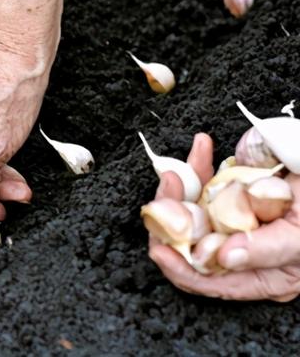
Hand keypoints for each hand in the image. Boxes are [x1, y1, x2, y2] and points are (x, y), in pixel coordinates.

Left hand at [148, 133, 299, 300]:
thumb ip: (267, 249)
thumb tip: (227, 258)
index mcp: (258, 275)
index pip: (207, 280)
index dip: (179, 268)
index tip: (159, 249)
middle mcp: (239, 250)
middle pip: (189, 240)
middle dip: (172, 213)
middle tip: (169, 187)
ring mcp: (232, 219)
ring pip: (190, 208)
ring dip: (181, 184)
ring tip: (179, 169)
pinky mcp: (232, 192)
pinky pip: (206, 181)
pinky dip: (200, 165)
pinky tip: (202, 146)